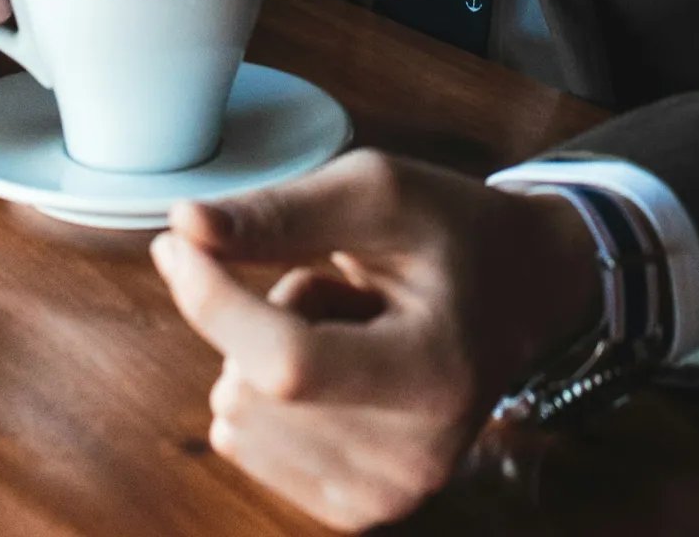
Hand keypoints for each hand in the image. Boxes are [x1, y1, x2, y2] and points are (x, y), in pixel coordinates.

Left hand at [150, 149, 600, 530]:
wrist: (522, 295)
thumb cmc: (452, 235)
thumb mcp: (380, 193)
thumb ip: (282, 212)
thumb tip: (184, 226)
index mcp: (438, 374)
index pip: (288, 363)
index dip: (214, 302)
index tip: (176, 245)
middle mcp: (417, 456)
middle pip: (249, 390)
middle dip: (264, 318)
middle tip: (344, 293)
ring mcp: (388, 495)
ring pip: (236, 417)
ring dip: (267, 357)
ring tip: (348, 330)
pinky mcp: (358, 510)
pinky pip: (243, 445)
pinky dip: (269, 398)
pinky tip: (339, 371)